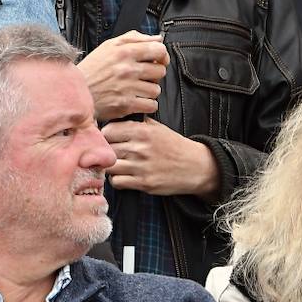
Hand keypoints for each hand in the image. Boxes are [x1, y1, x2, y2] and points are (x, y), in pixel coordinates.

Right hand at [77, 31, 167, 120]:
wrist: (72, 92)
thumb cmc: (91, 70)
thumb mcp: (107, 46)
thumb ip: (133, 38)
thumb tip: (157, 38)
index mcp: (124, 52)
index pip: (159, 50)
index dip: (162, 56)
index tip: (158, 60)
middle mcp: (127, 69)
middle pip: (160, 71)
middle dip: (154, 75)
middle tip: (142, 77)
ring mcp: (128, 87)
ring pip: (156, 90)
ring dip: (148, 91)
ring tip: (136, 90)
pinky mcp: (126, 105)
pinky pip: (151, 105)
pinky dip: (146, 105)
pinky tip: (136, 101)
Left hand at [102, 118, 219, 199]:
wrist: (196, 166)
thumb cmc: (174, 146)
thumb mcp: (158, 128)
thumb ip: (136, 123)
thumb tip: (114, 119)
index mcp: (142, 131)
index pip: (108, 130)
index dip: (104, 136)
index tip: (107, 140)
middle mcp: (140, 148)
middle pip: (106, 149)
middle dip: (104, 152)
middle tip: (108, 154)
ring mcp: (141, 166)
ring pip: (109, 166)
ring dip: (109, 167)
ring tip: (116, 166)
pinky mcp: (144, 183)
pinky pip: (117, 182)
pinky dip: (116, 180)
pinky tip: (123, 177)